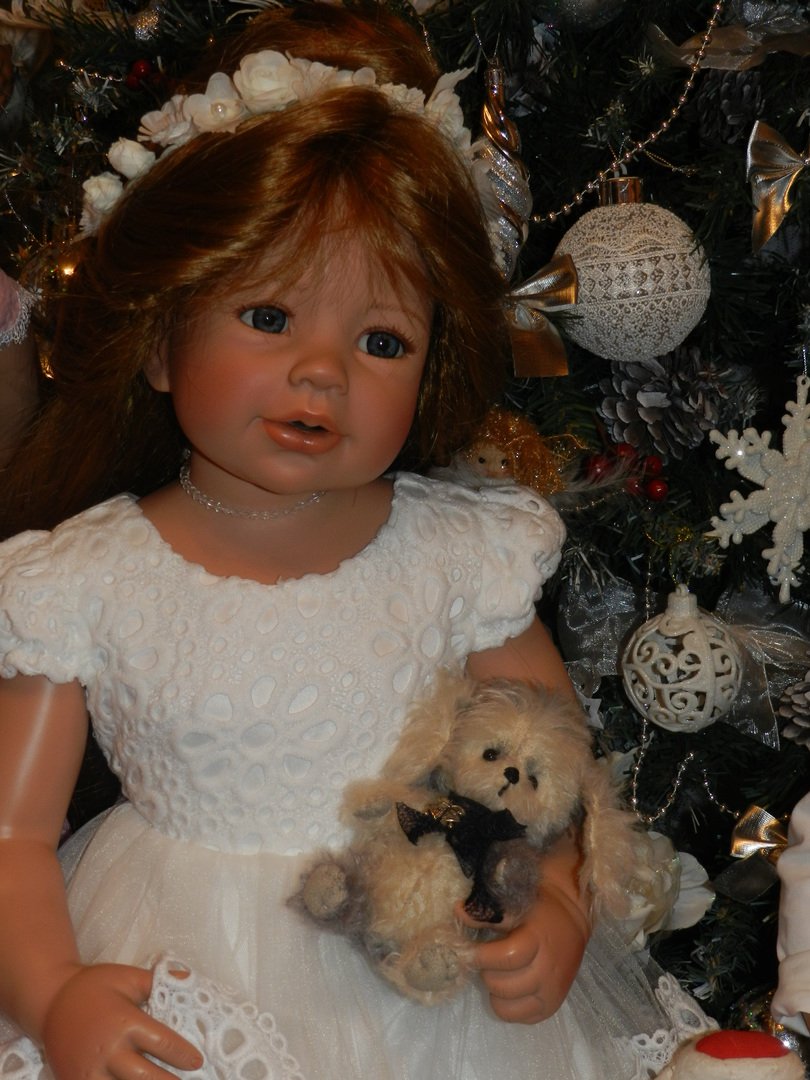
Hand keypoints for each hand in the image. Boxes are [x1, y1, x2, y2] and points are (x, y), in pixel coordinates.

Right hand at [41, 962, 203, 1078]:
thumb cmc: (94, 986)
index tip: (197, 1061)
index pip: (162, 1043)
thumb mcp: (127, 977)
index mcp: (124, 1022)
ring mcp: (89, 1072)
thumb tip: (189, 979)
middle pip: (146, 1077)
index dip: (182, 1054)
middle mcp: (108, 1051)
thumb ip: (158, 981)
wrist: (49, 1002)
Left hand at [458, 880, 589, 1024]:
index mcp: (538, 941)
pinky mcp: (552, 1007)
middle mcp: (547, 971)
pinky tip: (509, 988)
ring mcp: (551, 993)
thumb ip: (487, 913)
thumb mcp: (515, 904)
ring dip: (495, 990)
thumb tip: (458, 912)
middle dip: (486, 972)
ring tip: (498, 973)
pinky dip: (507, 1006)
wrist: (571, 919)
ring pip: (506, 1006)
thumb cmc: (540, 910)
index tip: (469, 951)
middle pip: (502, 985)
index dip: (481, 956)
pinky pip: (519, 1018)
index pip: (504, 958)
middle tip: (486, 960)